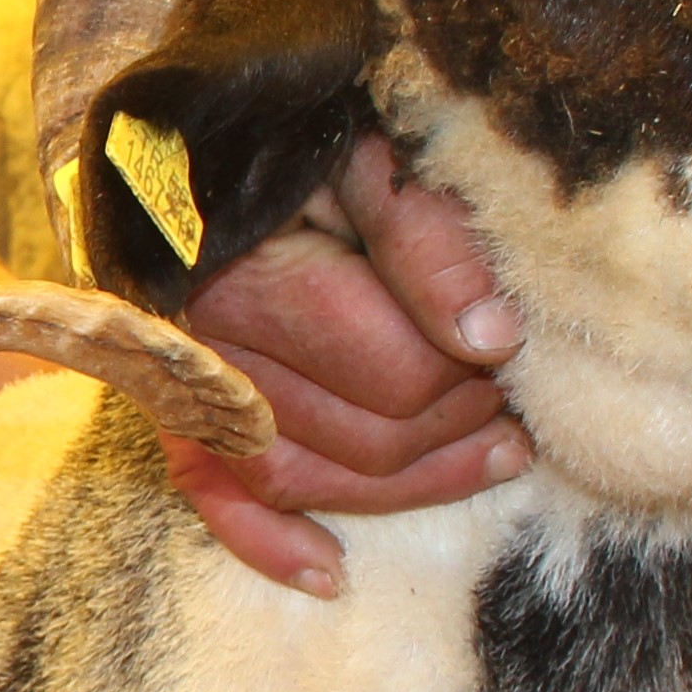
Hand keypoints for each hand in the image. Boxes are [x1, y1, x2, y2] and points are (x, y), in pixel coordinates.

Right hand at [169, 135, 532, 593]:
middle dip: (458, 423)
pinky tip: (331, 572)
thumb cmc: (296, 127)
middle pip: (363, 438)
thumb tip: (493, 342)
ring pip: (304, 481)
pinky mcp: (179, 408)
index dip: (469, 373)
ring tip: (496, 453)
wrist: (191, 120)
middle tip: (512, 390)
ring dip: (410, 487)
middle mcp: (206, 343)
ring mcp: (186, 383)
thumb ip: (432, 241)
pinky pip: (214, 498)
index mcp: (253, 271)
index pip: (393, 373)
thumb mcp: (374, 153)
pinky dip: (268, 545)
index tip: (513, 343)